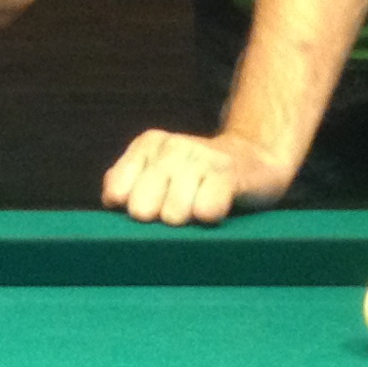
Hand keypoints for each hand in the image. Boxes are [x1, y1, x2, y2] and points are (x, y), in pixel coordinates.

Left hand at [101, 129, 295, 227]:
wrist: (255, 162)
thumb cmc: (197, 179)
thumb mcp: (156, 174)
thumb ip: (124, 184)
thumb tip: (112, 199)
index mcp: (147, 145)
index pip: (118, 193)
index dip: (133, 210)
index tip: (153, 209)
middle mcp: (171, 146)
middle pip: (141, 208)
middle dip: (158, 219)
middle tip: (181, 211)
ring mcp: (200, 157)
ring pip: (173, 214)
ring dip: (187, 221)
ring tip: (200, 207)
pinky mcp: (228, 174)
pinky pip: (205, 210)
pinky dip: (209, 218)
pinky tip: (216, 210)